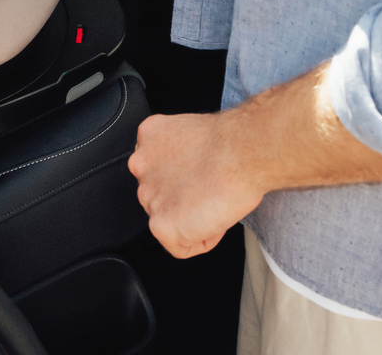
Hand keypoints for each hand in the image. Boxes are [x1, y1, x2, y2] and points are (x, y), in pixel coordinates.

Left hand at [129, 111, 264, 258]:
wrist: (240, 155)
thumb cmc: (230, 143)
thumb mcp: (192, 133)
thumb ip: (179, 153)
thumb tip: (188, 173)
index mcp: (149, 137)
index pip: (158, 167)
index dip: (184, 177)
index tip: (200, 177)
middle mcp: (141, 165)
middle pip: (160, 195)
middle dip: (183, 199)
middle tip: (208, 192)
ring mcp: (149, 197)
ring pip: (170, 222)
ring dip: (193, 220)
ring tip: (215, 203)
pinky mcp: (160, 225)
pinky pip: (181, 247)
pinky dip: (203, 240)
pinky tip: (215, 219)